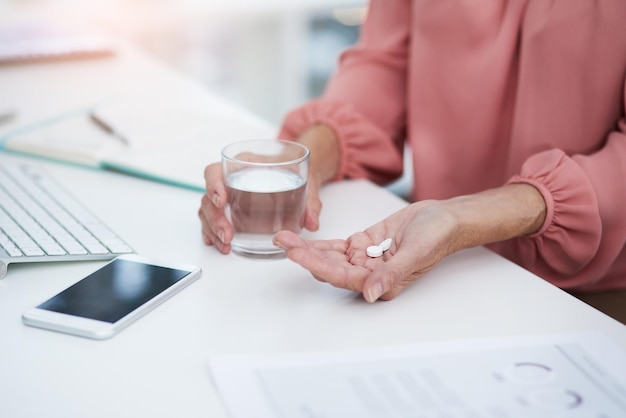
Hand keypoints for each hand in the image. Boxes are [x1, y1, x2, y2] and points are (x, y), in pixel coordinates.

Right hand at [198, 162, 323, 253]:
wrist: (293, 172)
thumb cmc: (292, 171)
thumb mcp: (305, 181)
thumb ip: (310, 201)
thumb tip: (312, 222)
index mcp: (243, 164)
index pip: (215, 171)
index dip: (213, 185)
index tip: (221, 200)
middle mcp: (229, 179)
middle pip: (209, 197)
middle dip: (215, 218)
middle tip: (227, 234)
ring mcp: (227, 196)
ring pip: (208, 212)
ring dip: (213, 230)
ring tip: (226, 244)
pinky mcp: (228, 210)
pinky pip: (212, 221)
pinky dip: (213, 234)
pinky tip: (218, 244)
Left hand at [273, 201, 458, 301]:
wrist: (446, 219)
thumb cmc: (437, 236)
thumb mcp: (416, 253)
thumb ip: (392, 274)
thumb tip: (372, 294)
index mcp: (382, 283)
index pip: (342, 276)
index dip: (317, 265)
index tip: (296, 254)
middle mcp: (370, 274)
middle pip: (330, 267)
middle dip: (305, 255)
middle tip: (282, 241)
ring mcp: (366, 259)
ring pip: (330, 256)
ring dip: (308, 248)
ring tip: (285, 237)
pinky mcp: (365, 244)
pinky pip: (338, 246)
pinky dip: (321, 243)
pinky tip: (302, 239)